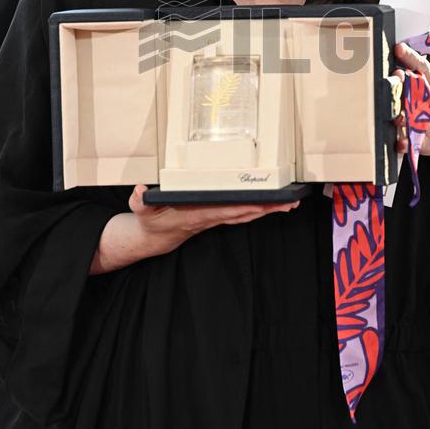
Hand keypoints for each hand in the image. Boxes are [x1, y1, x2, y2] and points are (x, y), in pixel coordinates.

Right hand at [89, 186, 300, 274]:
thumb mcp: (141, 210)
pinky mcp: (218, 216)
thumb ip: (139, 201)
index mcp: (196, 215)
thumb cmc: (150, 220)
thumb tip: (139, 191)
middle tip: (289, 203)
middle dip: (266, 209)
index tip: (260, 202)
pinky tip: (273, 204)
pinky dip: (259, 209)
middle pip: (243, 214)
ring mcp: (216, 218)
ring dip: (268, 210)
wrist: (153, 237)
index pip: (224, 210)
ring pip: (247, 214)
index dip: (242, 207)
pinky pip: (243, 213)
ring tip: (290, 203)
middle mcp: (210, 218)